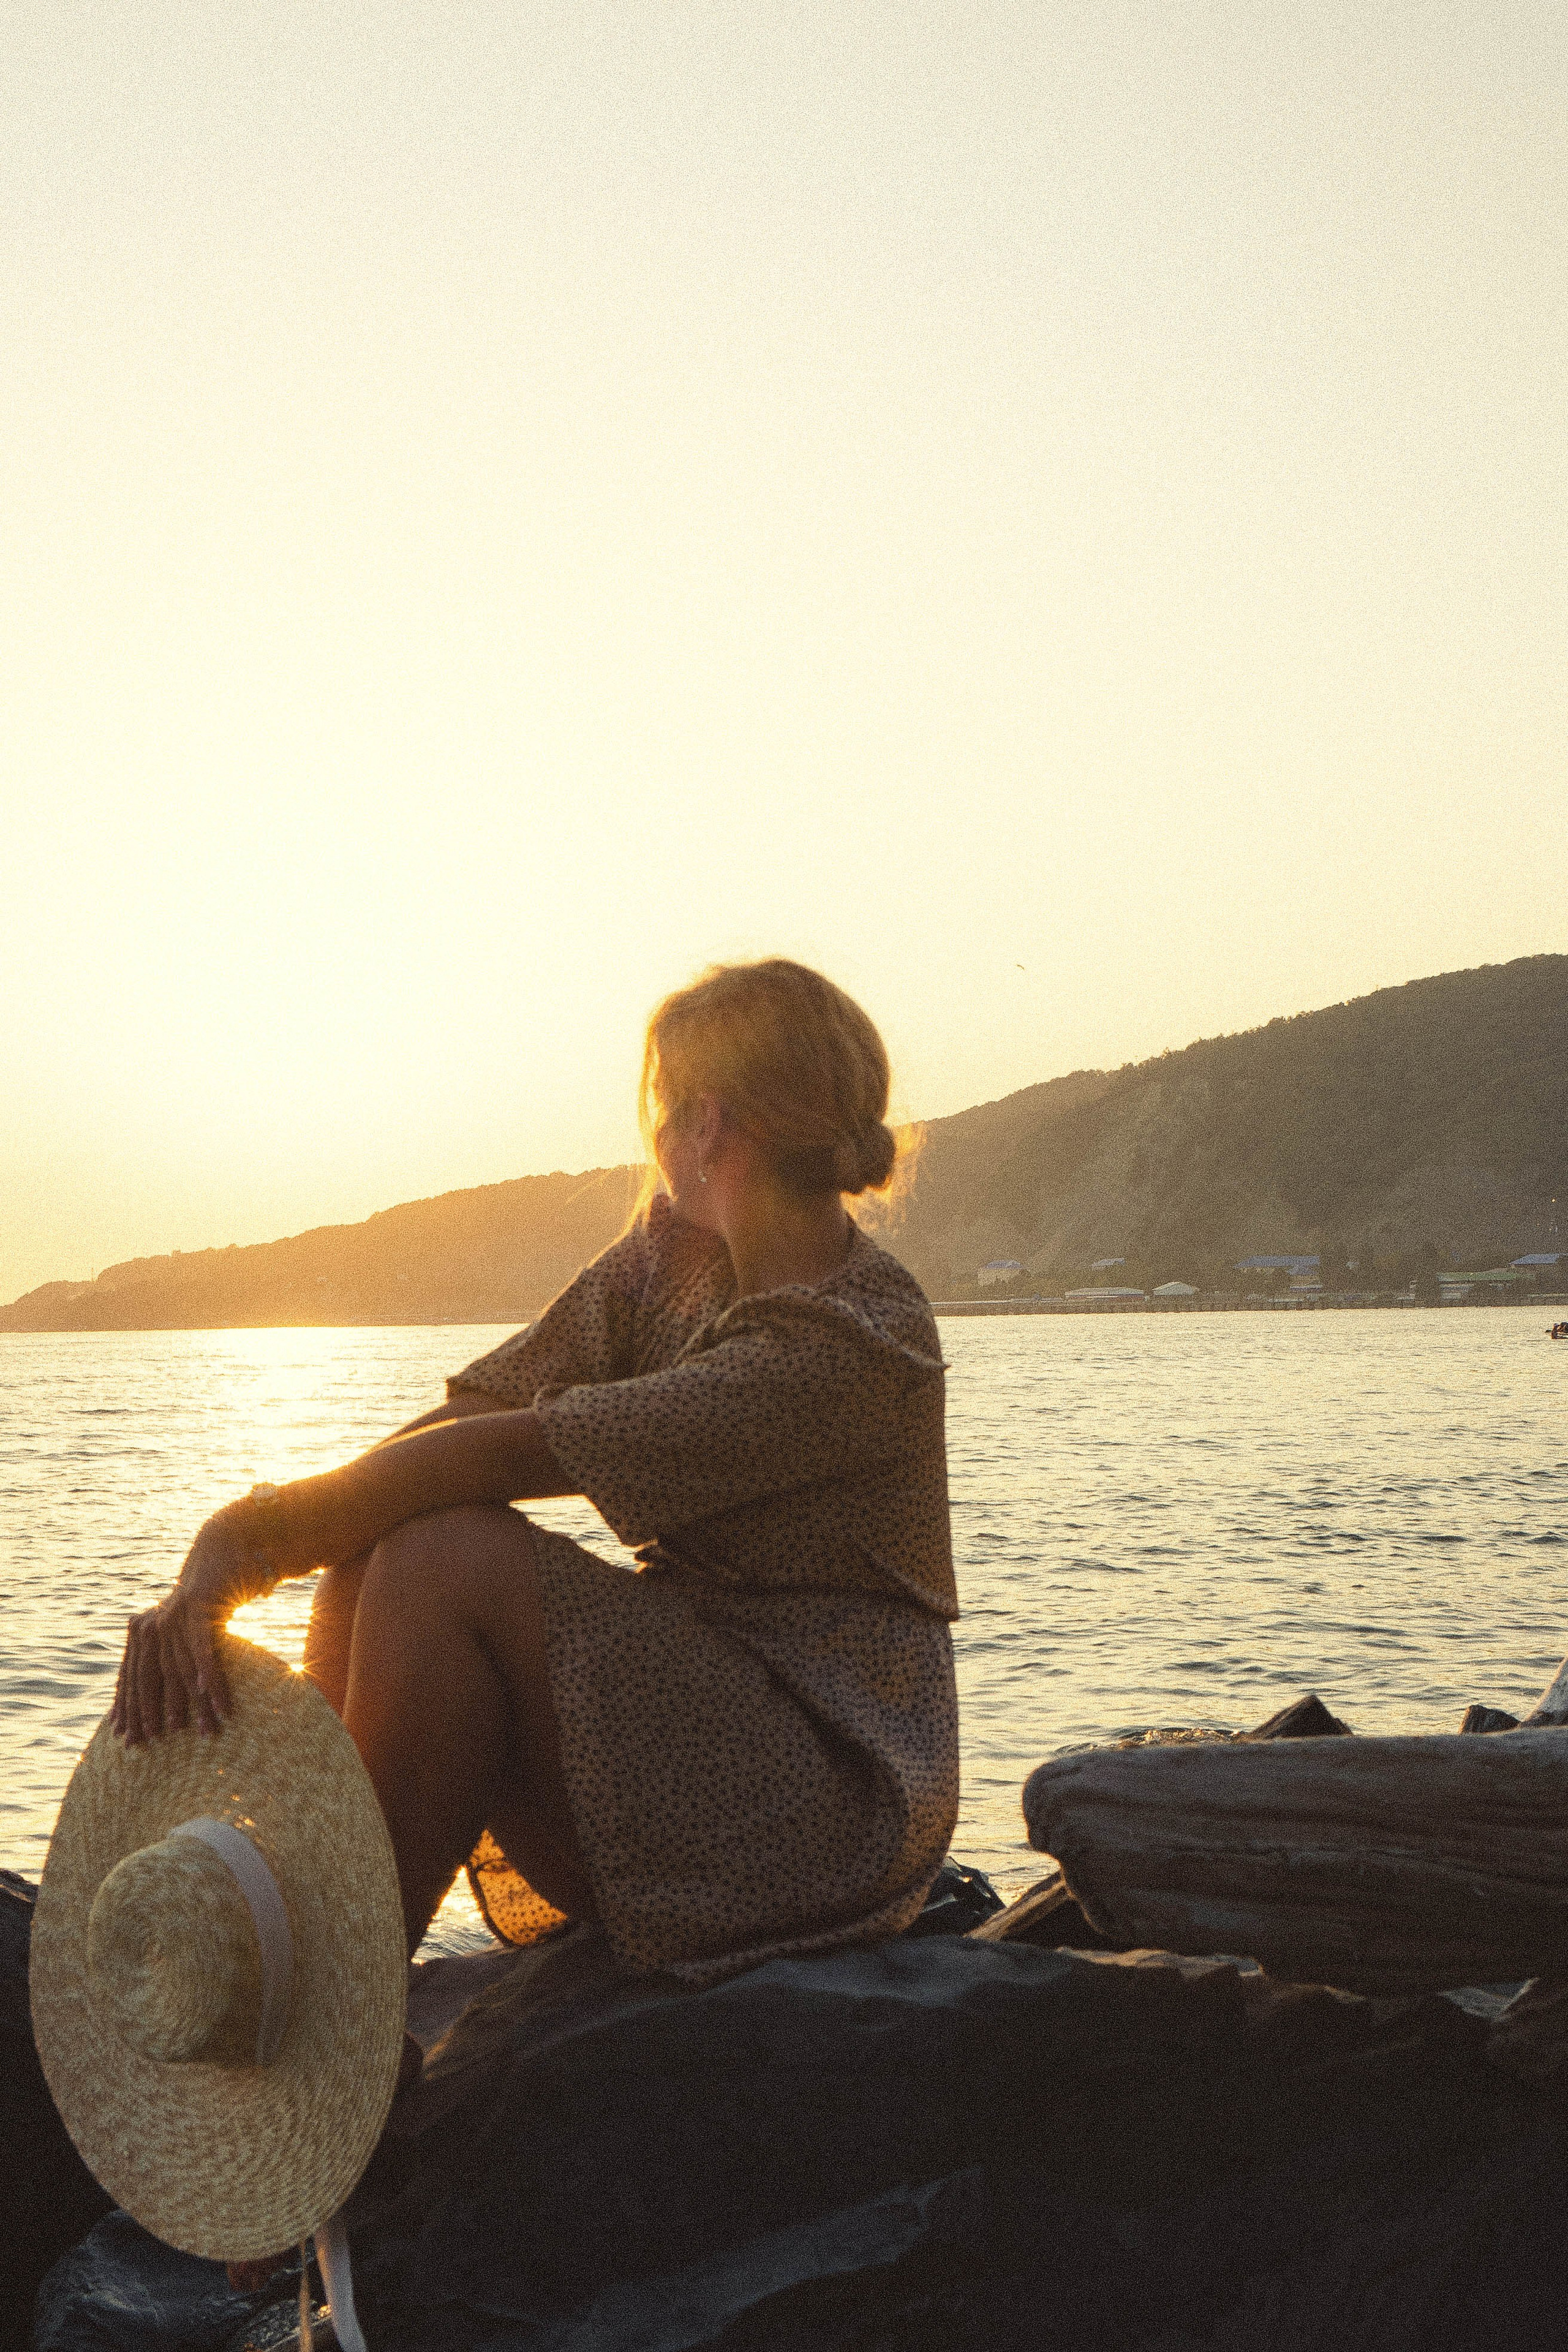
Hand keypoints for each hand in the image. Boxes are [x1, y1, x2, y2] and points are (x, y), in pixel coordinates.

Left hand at [112, 1504, 276, 1745]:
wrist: (230, 1548)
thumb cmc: (215, 1595)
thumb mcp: (190, 1628)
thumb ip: (176, 1653)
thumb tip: (173, 1692)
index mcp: (144, 1631)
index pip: (131, 1677)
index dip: (128, 1709)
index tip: (127, 1739)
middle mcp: (152, 1624)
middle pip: (149, 1677)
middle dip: (152, 1712)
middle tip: (158, 1742)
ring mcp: (172, 1614)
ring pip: (180, 1668)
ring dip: (194, 1703)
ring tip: (206, 1731)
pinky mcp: (196, 1606)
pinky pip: (203, 1648)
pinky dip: (208, 1675)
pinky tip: (212, 1698)